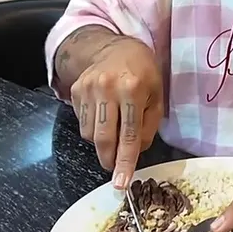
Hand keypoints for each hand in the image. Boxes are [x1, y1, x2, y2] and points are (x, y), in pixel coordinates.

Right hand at [68, 37, 163, 189]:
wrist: (116, 47)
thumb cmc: (143, 73)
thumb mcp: (156, 97)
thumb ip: (147, 127)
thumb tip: (135, 153)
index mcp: (133, 89)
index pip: (129, 135)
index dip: (125, 162)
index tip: (121, 183)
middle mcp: (107, 88)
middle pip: (104, 138)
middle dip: (109, 159)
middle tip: (114, 169)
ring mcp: (88, 88)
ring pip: (89, 134)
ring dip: (101, 142)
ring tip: (113, 128)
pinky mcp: (75, 90)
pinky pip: (81, 122)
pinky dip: (92, 127)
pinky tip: (103, 115)